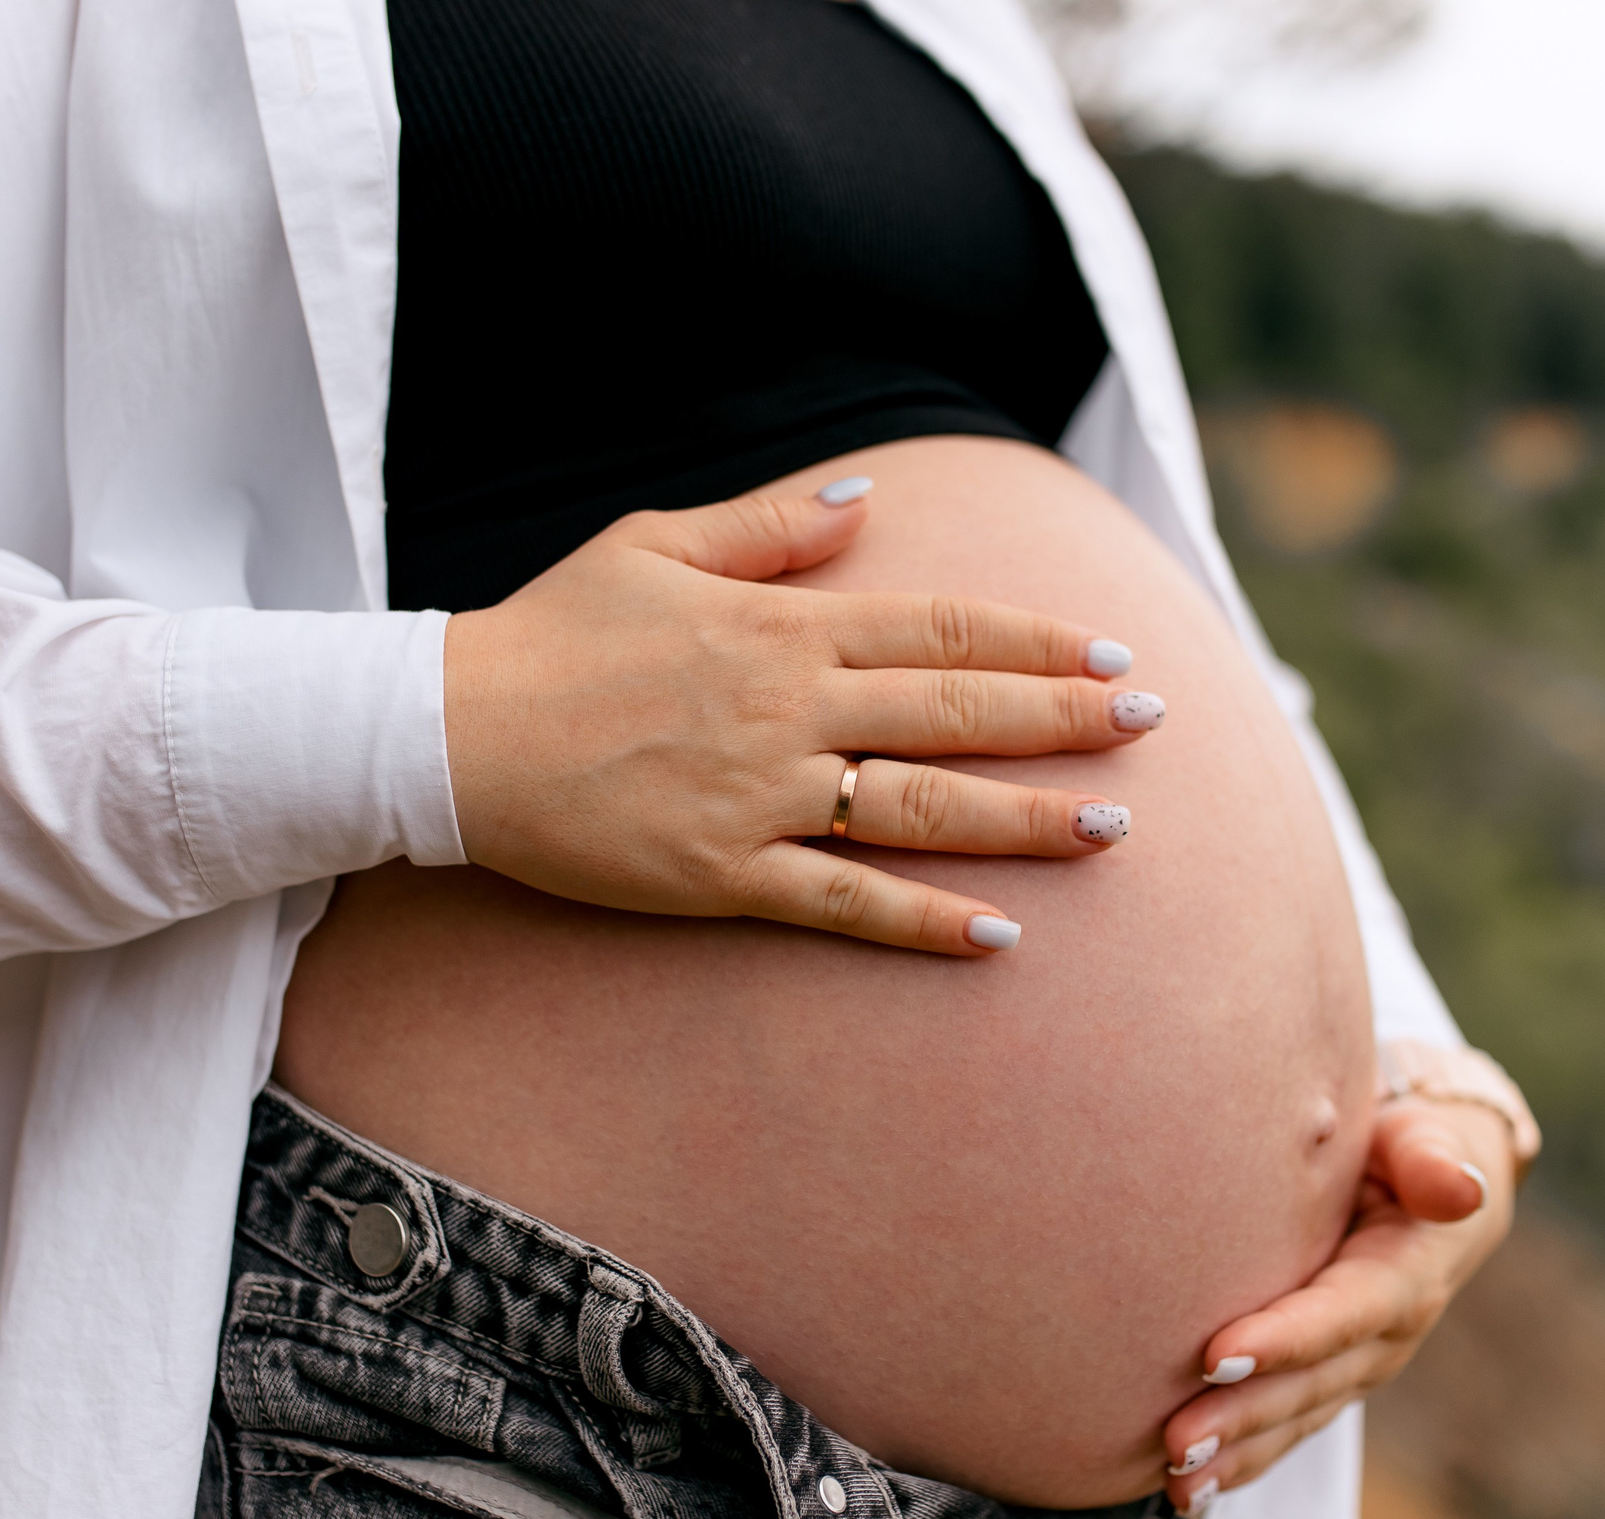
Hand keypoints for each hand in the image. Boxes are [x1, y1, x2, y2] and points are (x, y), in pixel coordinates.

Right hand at [444, 483, 1160, 953]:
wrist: (450, 732)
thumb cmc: (552, 631)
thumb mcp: (655, 545)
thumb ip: (769, 526)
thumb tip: (867, 499)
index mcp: (780, 624)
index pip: (942, 626)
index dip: (1036, 639)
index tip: (1111, 651)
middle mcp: (788, 706)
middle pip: (957, 709)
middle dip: (1065, 716)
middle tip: (1154, 723)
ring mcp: (760, 795)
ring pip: (922, 807)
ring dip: (1026, 819)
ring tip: (1113, 828)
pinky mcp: (722, 875)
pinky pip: (842, 901)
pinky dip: (923, 919)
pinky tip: (998, 934)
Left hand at [1157, 1058, 1529, 1511]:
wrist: (1430, 1192)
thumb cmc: (1410, 1149)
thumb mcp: (1426, 1141)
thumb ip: (1431, 1159)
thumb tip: (1459, 1188)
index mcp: (1406, 1277)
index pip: (1343, 1313)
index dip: (1285, 1340)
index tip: (1213, 1354)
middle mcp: (1384, 1340)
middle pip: (1309, 1385)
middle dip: (1242, 1417)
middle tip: (1175, 1442)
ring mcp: (1355, 1371)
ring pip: (1292, 1422)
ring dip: (1234, 1457)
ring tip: (1174, 1483)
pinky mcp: (1326, 1385)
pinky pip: (1283, 1432)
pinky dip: (1237, 1463)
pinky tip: (1182, 1491)